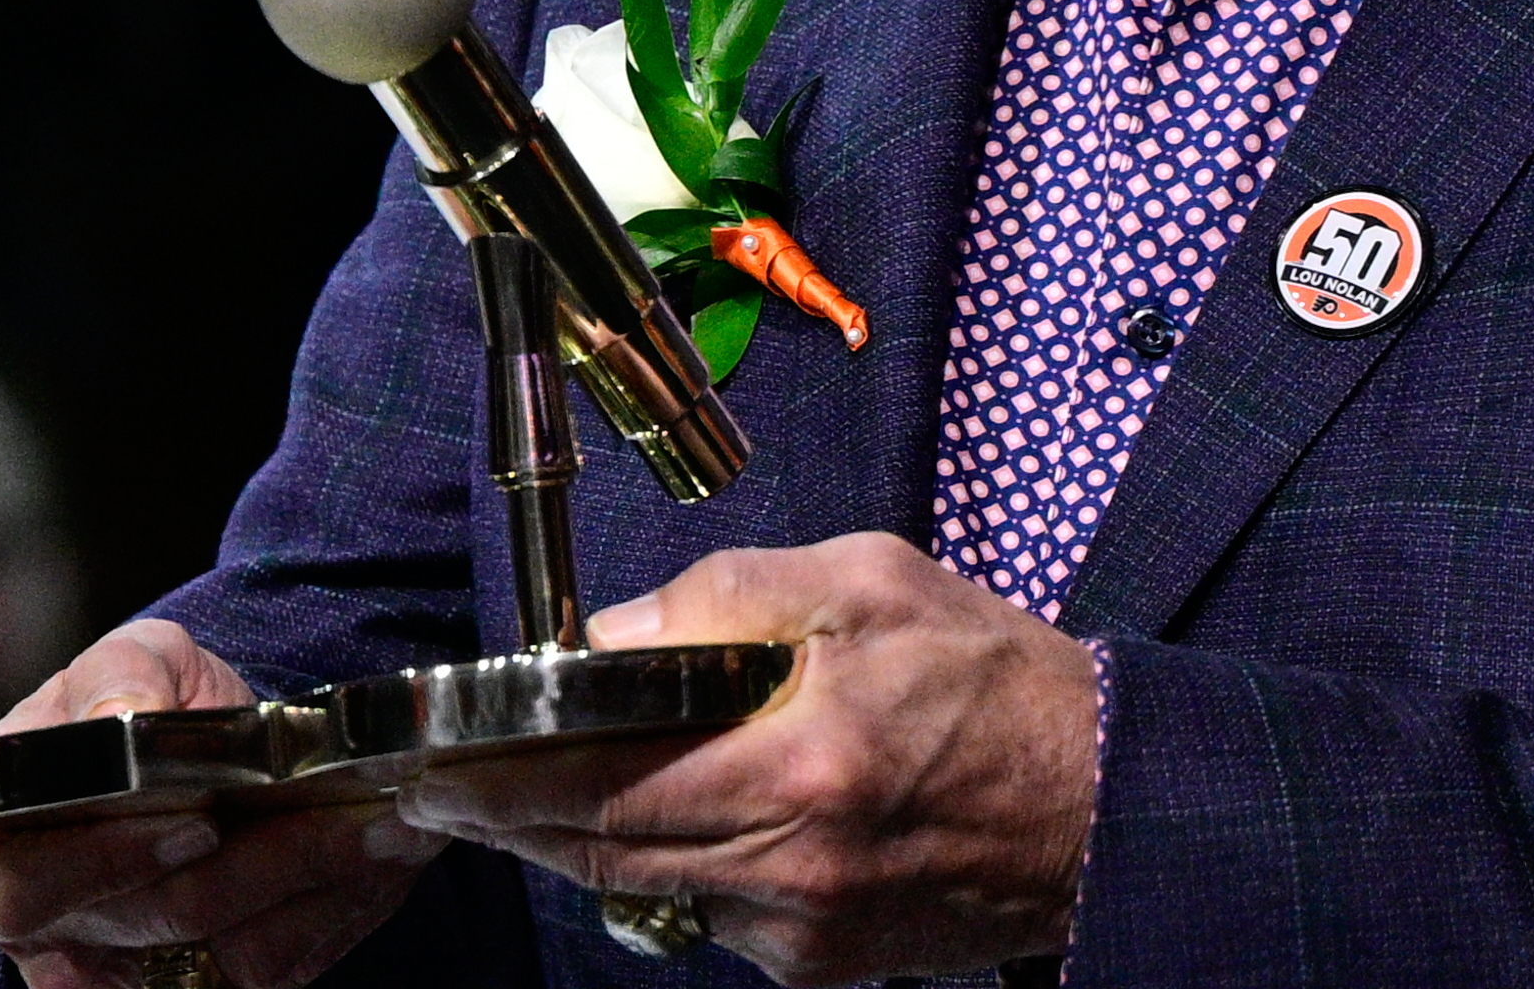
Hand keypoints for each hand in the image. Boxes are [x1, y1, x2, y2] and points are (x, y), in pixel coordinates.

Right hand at [0, 619, 447, 988]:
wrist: (199, 743)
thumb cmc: (142, 699)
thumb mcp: (131, 658)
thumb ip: (120, 675)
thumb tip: (122, 719)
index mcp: (2, 842)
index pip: (30, 883)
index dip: (113, 860)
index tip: (198, 820)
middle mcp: (53, 928)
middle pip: (152, 924)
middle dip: (256, 867)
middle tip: (339, 814)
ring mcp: (129, 969)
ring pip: (228, 958)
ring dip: (316, 888)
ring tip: (388, 825)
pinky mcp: (206, 983)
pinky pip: (274, 970)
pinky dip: (337, 912)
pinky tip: (386, 855)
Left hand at [399, 534, 1099, 986]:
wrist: (1100, 800)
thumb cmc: (989, 676)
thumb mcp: (867, 583)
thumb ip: (729, 598)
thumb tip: (608, 635)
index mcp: (801, 761)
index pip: (601, 784)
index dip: (500, 780)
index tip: (433, 762)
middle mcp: (792, 866)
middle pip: (599, 853)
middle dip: (509, 817)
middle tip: (440, 787)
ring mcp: (801, 932)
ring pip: (643, 889)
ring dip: (579, 842)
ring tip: (533, 792)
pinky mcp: (816, 967)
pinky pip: (707, 914)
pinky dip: (672, 866)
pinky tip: (682, 817)